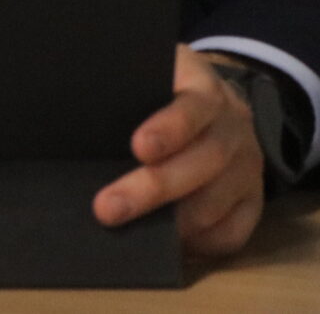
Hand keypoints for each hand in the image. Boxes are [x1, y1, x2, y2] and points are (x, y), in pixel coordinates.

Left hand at [94, 44, 265, 255]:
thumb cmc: (157, 88)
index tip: (138, 147)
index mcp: (203, 85)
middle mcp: (233, 125)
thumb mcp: (143, 73)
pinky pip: (235, 231)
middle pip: (205, 159)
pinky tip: (169, 245)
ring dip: (174, 223)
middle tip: (107, 208)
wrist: (210, 101)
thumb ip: (120, 88)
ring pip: (217, 200)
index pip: (194, 105)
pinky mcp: (253, 199)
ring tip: (131, 234)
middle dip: (154, 188)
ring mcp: (248, 165)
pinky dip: (201, 243)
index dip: (170, 128)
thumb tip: (66, 110)